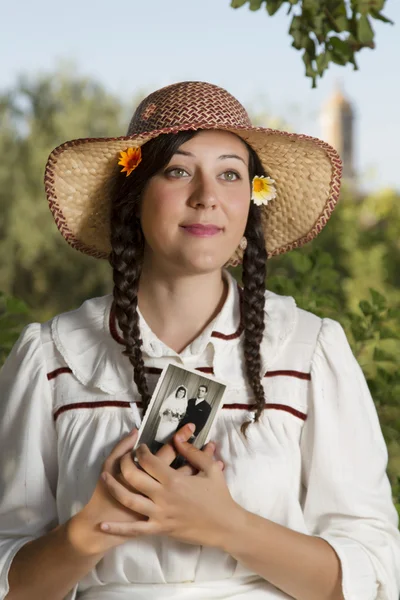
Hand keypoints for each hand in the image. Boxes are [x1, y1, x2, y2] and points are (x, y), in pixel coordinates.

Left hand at [67, 425, 220, 555]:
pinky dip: (117, 529)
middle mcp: (163, 496)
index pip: (148, 461)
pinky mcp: (160, 529)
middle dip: (124, 463)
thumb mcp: (210, 469)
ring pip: (129, 500)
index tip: (140, 448)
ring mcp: (159, 514)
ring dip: (114, 488)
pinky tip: (103, 525)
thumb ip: (192, 452)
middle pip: (133, 477)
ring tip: (105, 477)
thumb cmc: (218, 496)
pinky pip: (134, 530)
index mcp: (174, 480)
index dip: (141, 451)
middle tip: (124, 458)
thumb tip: (177, 438)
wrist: (225, 526)